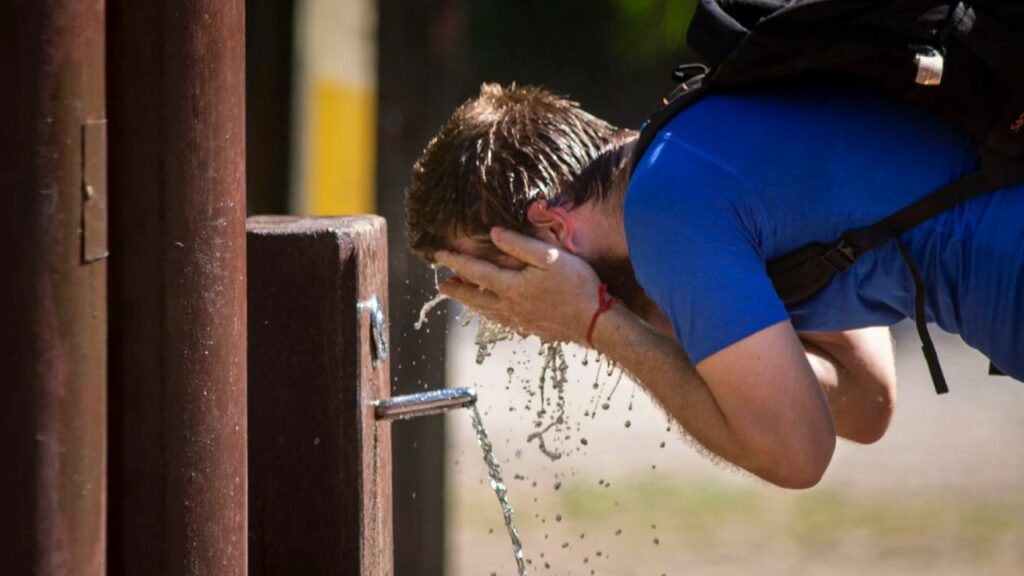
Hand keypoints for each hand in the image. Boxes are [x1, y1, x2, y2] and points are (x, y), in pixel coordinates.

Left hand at [435, 227, 601, 343]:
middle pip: (476, 298)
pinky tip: (496, 312)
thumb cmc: (576, 285)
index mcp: (511, 287)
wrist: (596, 322)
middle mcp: (510, 307)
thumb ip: (519, 245)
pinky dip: (492, 314)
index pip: (476, 272)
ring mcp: (521, 321)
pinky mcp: (533, 329)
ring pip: (488, 312)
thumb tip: (493, 234)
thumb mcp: (549, 257)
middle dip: (457, 290)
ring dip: (472, 303)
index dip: (456, 262)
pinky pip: (504, 321)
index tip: (439, 255)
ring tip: (464, 298)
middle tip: (442, 285)